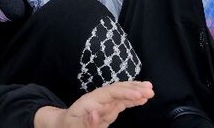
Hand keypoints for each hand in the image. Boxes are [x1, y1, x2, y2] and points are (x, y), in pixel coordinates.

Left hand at [35, 81, 153, 127]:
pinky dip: (133, 99)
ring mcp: (104, 103)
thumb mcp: (74, 126)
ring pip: (122, 93)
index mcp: (91, 100)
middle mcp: (99, 99)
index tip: (140, 95)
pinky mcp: (108, 109)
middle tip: (150, 90)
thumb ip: (86, 121)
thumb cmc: (68, 126)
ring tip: (150, 90)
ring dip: (136, 91)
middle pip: (118, 89)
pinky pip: (122, 102)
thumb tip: (95, 113)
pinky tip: (143, 98)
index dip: (125, 92)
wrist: (63, 124)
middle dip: (134, 88)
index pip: (111, 92)